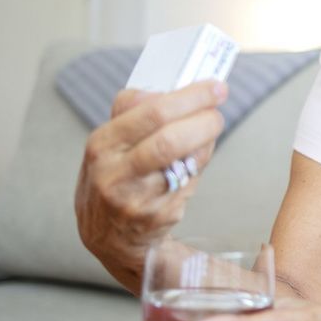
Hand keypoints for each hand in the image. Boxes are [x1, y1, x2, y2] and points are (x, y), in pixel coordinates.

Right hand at [73, 79, 228, 293]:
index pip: (152, 113)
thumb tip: (178, 88)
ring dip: (205, 144)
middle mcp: (116, 174)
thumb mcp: (109, 142)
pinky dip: (198, 167)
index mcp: (103, 144)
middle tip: (218, 113)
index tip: (216, 87)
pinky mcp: (157, 218)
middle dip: (205, 121)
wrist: (106, 234)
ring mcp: (137, 200)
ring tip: (207, 132)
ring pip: (186, 164)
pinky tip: (193, 161)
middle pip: (171, 141)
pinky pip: (190, 184)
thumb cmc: (113, 174)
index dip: (191, 97)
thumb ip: (135, 111)